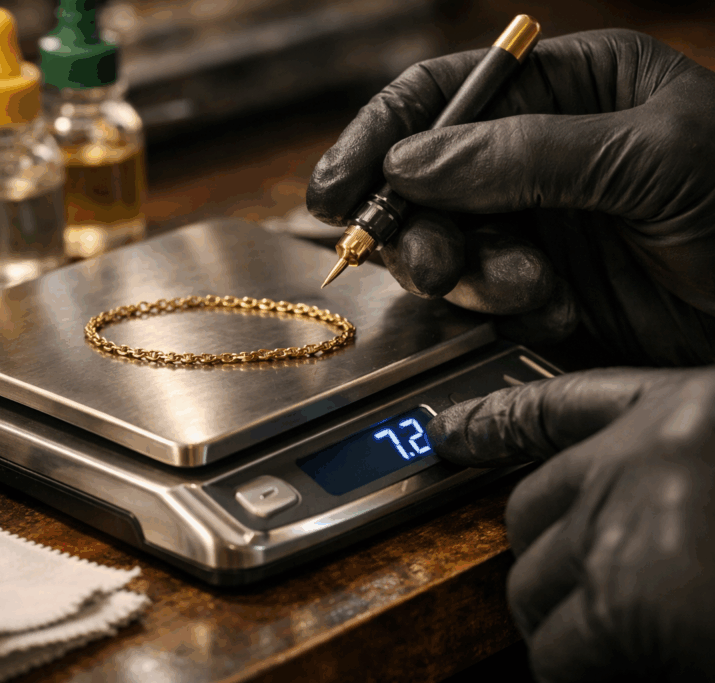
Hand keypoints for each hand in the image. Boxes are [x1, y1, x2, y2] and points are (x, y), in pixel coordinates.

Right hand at [306, 29, 714, 364]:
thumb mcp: (651, 159)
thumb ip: (522, 154)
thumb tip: (408, 164)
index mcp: (565, 88)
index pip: (441, 94)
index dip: (376, 138)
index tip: (332, 193)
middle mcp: (535, 151)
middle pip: (423, 177)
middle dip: (418, 224)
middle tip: (432, 261)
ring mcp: (534, 222)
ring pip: (443, 243)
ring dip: (467, 273)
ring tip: (524, 287)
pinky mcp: (539, 287)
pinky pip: (477, 297)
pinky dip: (498, 308)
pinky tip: (551, 309)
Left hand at [427, 368, 714, 681]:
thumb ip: (685, 471)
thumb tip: (644, 519)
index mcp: (686, 411)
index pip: (558, 405)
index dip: (496, 418)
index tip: (450, 431)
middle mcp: (638, 459)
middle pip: (527, 511)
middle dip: (546, 560)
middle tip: (588, 603)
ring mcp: (624, 529)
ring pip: (531, 585)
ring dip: (558, 623)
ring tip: (611, 646)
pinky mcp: (624, 606)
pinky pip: (558, 652)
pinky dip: (577, 671)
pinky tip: (622, 670)